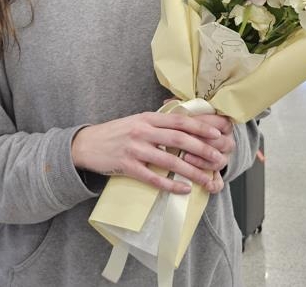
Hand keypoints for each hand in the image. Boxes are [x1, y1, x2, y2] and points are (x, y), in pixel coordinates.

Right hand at [72, 112, 227, 194]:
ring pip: (169, 160)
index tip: (217, 134)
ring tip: (207, 179)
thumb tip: (184, 127)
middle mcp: (142, 131)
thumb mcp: (136, 121)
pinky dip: (170, 184)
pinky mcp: (127, 166)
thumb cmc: (115, 133)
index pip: (179, 120)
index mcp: (147, 118)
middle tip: (218, 158)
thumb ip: (157, 123)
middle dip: (202, 149)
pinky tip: (183, 189)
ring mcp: (135, 149)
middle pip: (178, 139)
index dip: (200, 127)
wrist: (87, 144)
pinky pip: (153, 178)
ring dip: (191, 171)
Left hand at [180, 115, 234, 191]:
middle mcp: (226, 142)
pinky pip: (219, 183)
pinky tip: (203, 184)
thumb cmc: (186, 128)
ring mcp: (221, 160)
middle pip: (223, 143)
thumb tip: (167, 100)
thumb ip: (181, 108)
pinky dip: (212, 184)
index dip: (204, 123)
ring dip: (203, 161)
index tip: (187, 122)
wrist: (196, 147)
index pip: (221, 122)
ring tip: (185, 158)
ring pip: (220, 162)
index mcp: (222, 125)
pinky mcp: (215, 177)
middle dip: (202, 142)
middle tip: (185, 142)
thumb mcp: (184, 116)